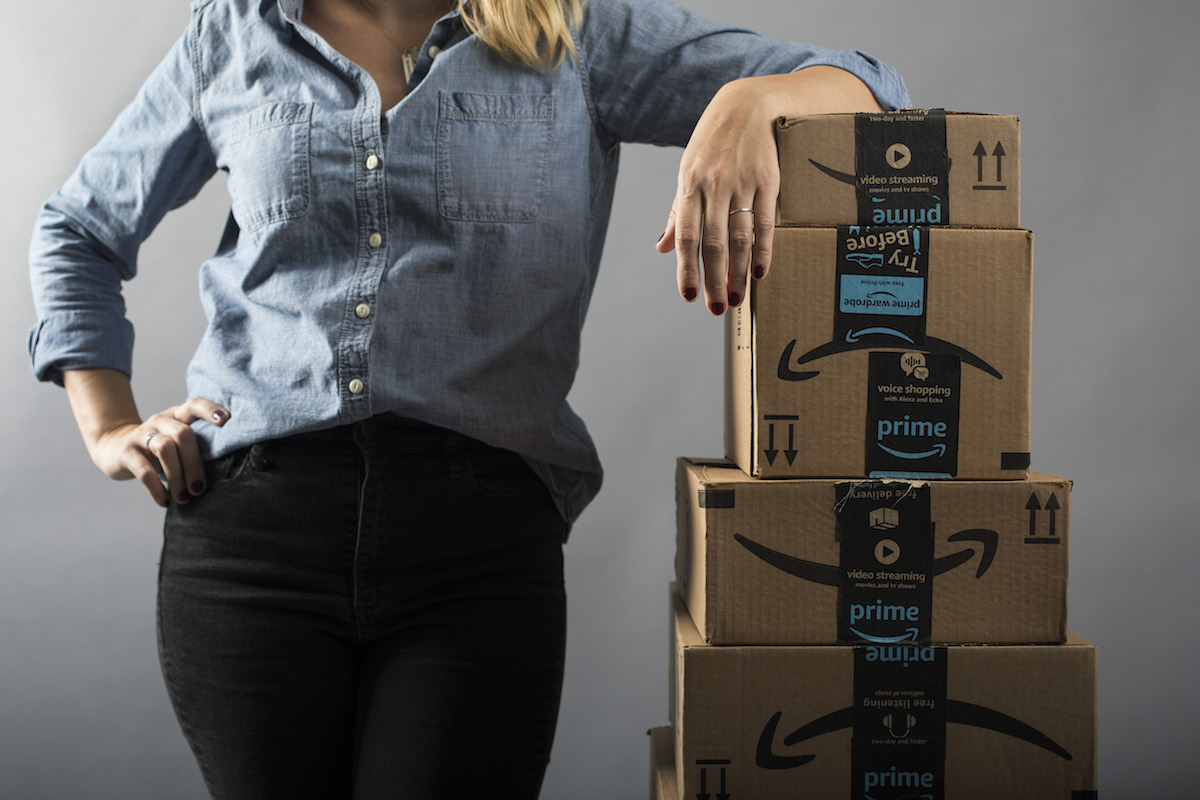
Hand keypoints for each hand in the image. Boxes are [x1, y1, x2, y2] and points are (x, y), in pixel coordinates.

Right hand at [90, 398, 229, 507]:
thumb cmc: (159, 450)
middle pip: (183, 434)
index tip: (226, 420)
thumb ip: (196, 447)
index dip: (209, 410)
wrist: (115, 449)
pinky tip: (165, 501)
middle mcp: (160, 421)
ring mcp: (142, 435)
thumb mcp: (176, 441)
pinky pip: (144, 470)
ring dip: (177, 477)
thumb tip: (227, 472)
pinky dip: (157, 488)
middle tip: (199, 489)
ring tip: (184, 498)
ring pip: (165, 448)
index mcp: (177, 416)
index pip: (194, 405)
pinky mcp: (127, 452)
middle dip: (194, 463)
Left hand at [655, 67, 884, 313]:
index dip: (686, 268)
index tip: (688, 296)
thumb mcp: (688, 171)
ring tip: (738, 298)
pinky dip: (763, 249)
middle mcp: (715, 185)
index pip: (686, 235)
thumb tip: (664, 248)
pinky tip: (760, 272)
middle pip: (713, 242)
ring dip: (739, 272)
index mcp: (690, 184)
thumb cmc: (713, 143)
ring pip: (740, 236)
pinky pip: (765, 221)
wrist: (748, 104)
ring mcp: (743, 182)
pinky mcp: (769, 180)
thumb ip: (678, 213)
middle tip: (716, 309)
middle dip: (714, 279)